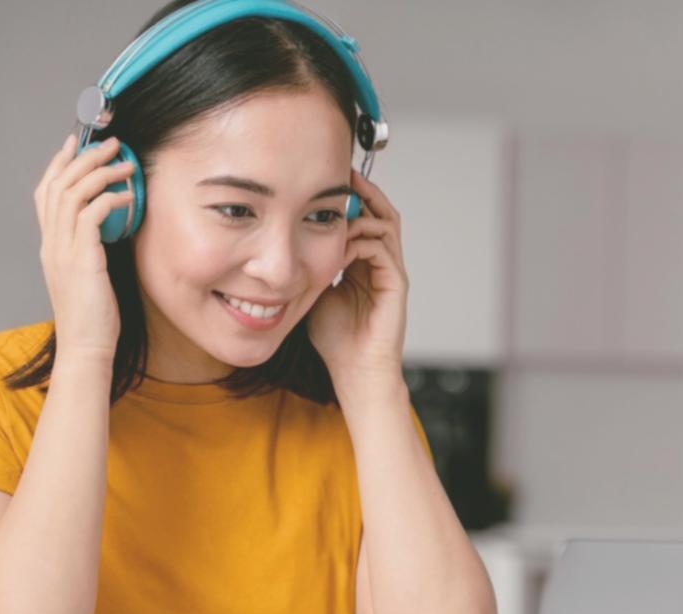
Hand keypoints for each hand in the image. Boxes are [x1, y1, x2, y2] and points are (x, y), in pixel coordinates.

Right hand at [32, 134, 136, 361]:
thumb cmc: (94, 318)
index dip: (59, 164)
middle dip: (84, 157)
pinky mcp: (81, 260)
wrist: (86, 348)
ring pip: (73, 193)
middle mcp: (52, 244)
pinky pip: (92, 215)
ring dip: (101, 172)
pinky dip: (110, 199)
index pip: (45, 193)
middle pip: (59, 184)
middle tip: (111, 143)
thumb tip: (111, 224)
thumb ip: (91, 248)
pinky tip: (128, 198)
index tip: (75, 143)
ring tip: (126, 163)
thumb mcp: (88, 275)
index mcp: (50, 246)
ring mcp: (63, 251)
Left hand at [306, 168, 408, 395]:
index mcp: (364, 264)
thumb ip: (309, 268)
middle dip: (362, 192)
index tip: (325, 183)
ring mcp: (391, 273)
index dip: (348, 199)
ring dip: (362, 212)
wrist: (354, 371)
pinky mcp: (396, 285)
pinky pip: (382, 249)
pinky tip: (340, 242)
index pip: (364, 219)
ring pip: (386, 224)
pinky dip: (361, 239)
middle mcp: (382, 264)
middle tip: (341, 174)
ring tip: (340, 202)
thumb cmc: (334, 340)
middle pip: (381, 213)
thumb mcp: (313, 293)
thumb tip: (287, 245)